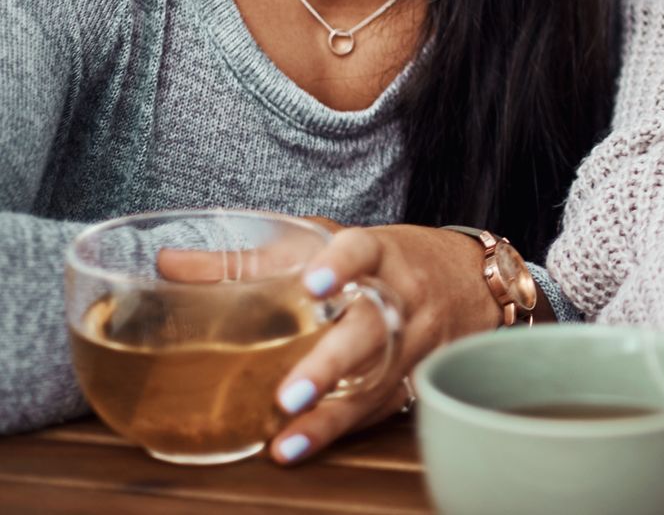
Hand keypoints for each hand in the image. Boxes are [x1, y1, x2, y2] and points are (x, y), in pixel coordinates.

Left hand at [269, 225, 500, 463]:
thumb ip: (253, 257)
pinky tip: (301, 446)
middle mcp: (403, 297)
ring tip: (288, 439)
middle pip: (370, 331)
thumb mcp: (328, 242)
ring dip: (331, 415)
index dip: (341, 267)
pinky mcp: (415, 378)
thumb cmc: (385, 258)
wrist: (471, 279)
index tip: (313, 285)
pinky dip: (339, 429)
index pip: (363, 251)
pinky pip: (380, 408)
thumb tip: (167, 264)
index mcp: (382, 253)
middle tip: (288, 392)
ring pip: (377, 381)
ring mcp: (414, 343)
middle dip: (330, 364)